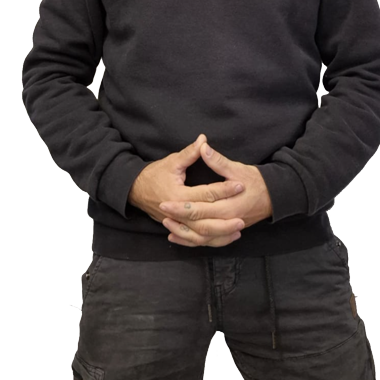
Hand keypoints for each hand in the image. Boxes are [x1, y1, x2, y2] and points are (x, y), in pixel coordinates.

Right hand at [128, 134, 245, 245]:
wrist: (136, 189)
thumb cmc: (155, 174)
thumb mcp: (172, 161)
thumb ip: (190, 152)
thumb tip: (204, 139)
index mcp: (178, 194)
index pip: (206, 194)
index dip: (224, 189)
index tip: (240, 185)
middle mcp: (177, 213)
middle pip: (205, 220)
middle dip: (225, 219)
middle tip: (243, 216)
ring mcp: (176, 223)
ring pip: (201, 234)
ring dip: (220, 234)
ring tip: (239, 229)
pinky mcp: (177, 227)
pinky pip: (195, 239)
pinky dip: (210, 240)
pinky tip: (225, 238)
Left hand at [160, 142, 272, 247]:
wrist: (273, 196)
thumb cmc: (256, 181)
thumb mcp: (237, 169)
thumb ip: (218, 161)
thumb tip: (202, 146)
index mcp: (229, 206)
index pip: (200, 209)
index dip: (181, 206)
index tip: (164, 201)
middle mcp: (227, 221)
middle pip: (197, 225)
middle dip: (178, 218)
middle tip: (162, 210)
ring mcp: (227, 229)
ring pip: (201, 238)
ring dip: (183, 233)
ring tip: (167, 223)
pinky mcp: (226, 232)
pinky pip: (206, 241)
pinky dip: (190, 241)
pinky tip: (176, 236)